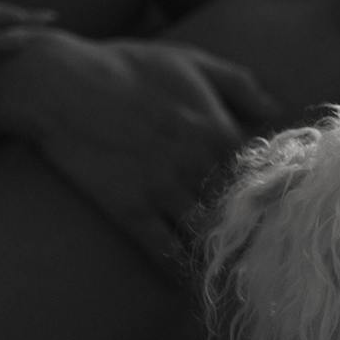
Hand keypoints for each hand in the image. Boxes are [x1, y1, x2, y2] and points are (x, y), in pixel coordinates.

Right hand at [0, 32, 279, 264]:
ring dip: (220, 252)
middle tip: (269, 251)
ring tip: (234, 271)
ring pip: (207, 235)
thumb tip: (277, 109)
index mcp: (219, 132)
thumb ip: (240, 84)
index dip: (273, 195)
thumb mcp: (190, 62)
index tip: (282, 210)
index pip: (265, 176)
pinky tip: (190, 278)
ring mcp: (164, 191)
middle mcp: (198, 167)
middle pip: (241, 212)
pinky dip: (180, 269)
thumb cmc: (125, 67)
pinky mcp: (130, 210)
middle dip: (253, 231)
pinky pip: (164, 252)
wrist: (57, 84)